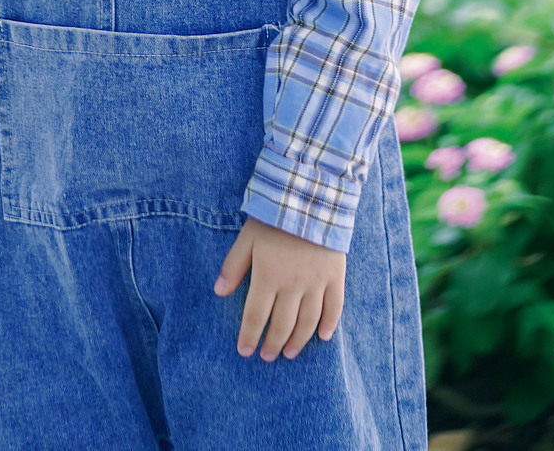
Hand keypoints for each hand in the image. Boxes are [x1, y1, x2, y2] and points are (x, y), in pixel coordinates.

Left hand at [213, 217, 344, 360]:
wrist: (311, 196)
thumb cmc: (274, 217)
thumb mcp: (247, 237)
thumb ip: (233, 265)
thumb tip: (219, 291)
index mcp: (268, 276)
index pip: (256, 316)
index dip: (249, 336)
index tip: (245, 351)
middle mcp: (292, 285)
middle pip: (282, 325)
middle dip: (273, 344)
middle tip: (267, 356)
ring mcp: (316, 283)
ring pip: (307, 322)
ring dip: (298, 341)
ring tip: (290, 353)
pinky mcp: (334, 276)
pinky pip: (334, 307)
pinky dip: (329, 325)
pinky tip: (323, 337)